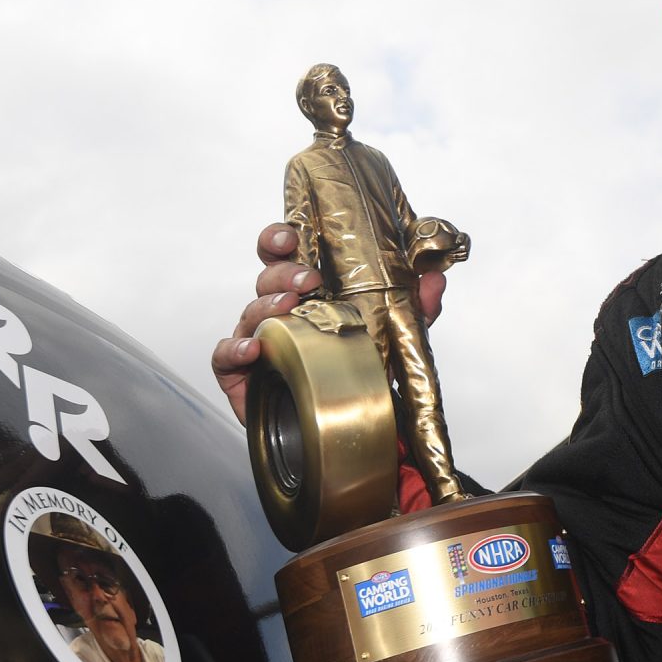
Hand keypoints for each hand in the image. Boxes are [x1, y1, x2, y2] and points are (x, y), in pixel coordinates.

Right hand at [209, 224, 450, 421]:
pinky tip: (254, 350)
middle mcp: (279, 310)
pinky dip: (235, 349)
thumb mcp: (394, 336)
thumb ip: (416, 308)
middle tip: (309, 279)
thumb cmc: (356, 372)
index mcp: (307, 292)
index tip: (291, 235)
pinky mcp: (240, 373)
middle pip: (266, 277)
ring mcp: (257, 339)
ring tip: (288, 307)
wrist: (342, 426)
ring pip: (249, 311)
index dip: (281, 238)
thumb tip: (435, 281)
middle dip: (282, 271)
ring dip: (266, 305)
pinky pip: (226, 356)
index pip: (285, 254)